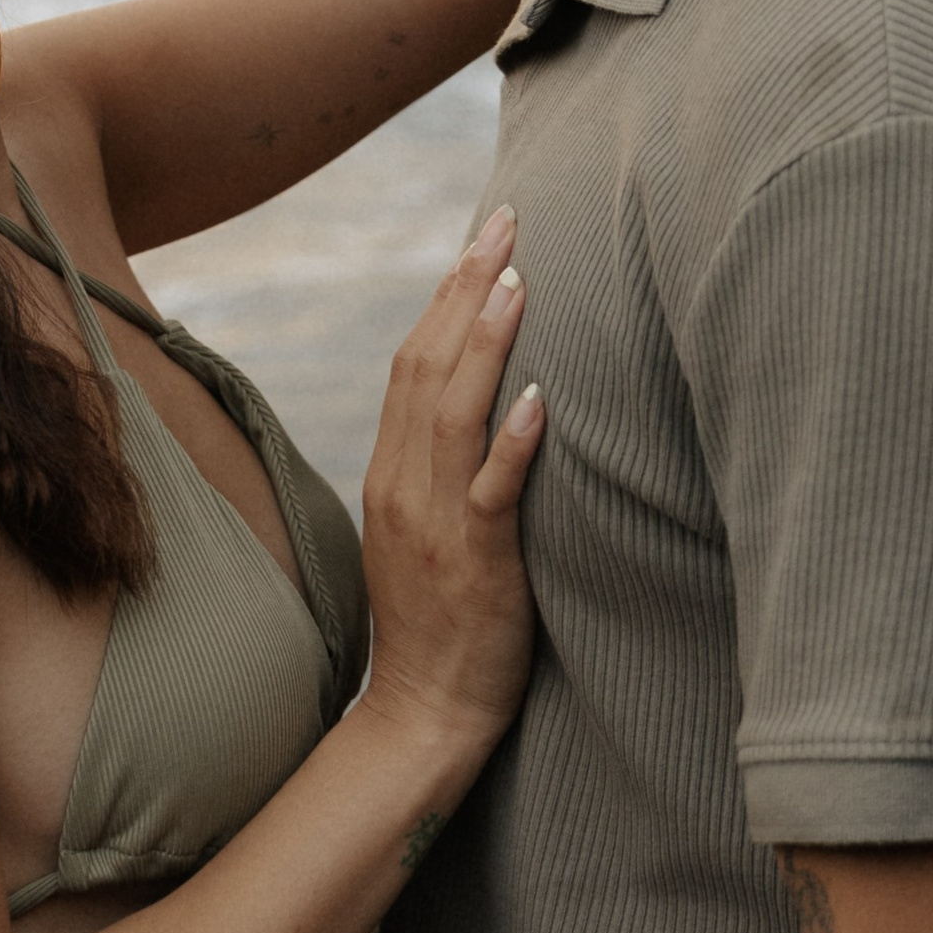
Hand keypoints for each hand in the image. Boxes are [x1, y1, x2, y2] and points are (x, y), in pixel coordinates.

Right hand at [358, 209, 543, 755]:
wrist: (422, 713)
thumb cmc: (442, 626)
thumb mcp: (428, 532)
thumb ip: (444, 471)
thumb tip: (492, 410)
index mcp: (391, 473)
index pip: (412, 361)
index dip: (447, 295)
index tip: (483, 238)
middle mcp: (403, 484)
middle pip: (425, 364)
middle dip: (465, 287)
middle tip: (504, 219)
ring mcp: (434, 521)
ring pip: (451, 411)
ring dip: (486, 341)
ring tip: (518, 279)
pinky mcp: (474, 561)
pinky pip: (491, 491)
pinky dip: (513, 440)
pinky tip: (540, 396)